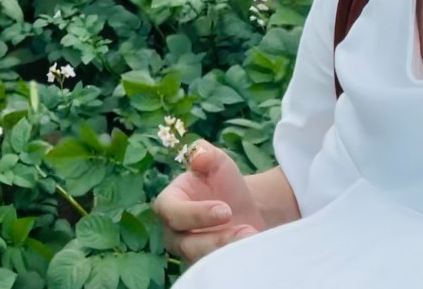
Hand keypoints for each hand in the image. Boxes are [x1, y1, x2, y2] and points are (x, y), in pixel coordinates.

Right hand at [153, 141, 265, 263]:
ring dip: (227, 251)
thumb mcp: (218, 161)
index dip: (195, 214)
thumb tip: (198, 155)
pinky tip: (249, 250)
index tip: (226, 209)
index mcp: (170, 202)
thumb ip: (205, 152)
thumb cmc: (224, 183)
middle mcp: (174, 231)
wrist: (245, 208)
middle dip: (216, 238)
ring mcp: (189, 252)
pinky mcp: (206, 267)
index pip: (171, 211)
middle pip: (186, 243)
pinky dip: (232, 263)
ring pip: (201, 261)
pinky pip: (213, 271)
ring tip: (252, 236)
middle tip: (246, 229)